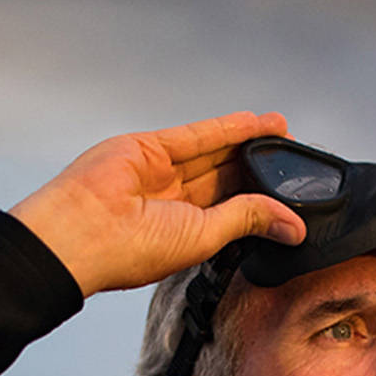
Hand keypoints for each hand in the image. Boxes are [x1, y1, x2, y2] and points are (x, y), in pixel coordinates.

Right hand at [9, 112, 306, 296]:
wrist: (81, 232)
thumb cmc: (130, 251)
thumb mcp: (204, 237)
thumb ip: (247, 219)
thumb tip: (294, 226)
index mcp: (181, 233)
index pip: (230, 211)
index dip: (261, 199)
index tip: (294, 193)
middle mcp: (170, 203)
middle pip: (225, 178)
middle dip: (259, 167)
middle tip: (294, 155)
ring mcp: (158, 173)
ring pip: (213, 153)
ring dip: (248, 142)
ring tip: (283, 131)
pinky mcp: (147, 147)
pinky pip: (195, 136)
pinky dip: (226, 129)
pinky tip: (255, 124)